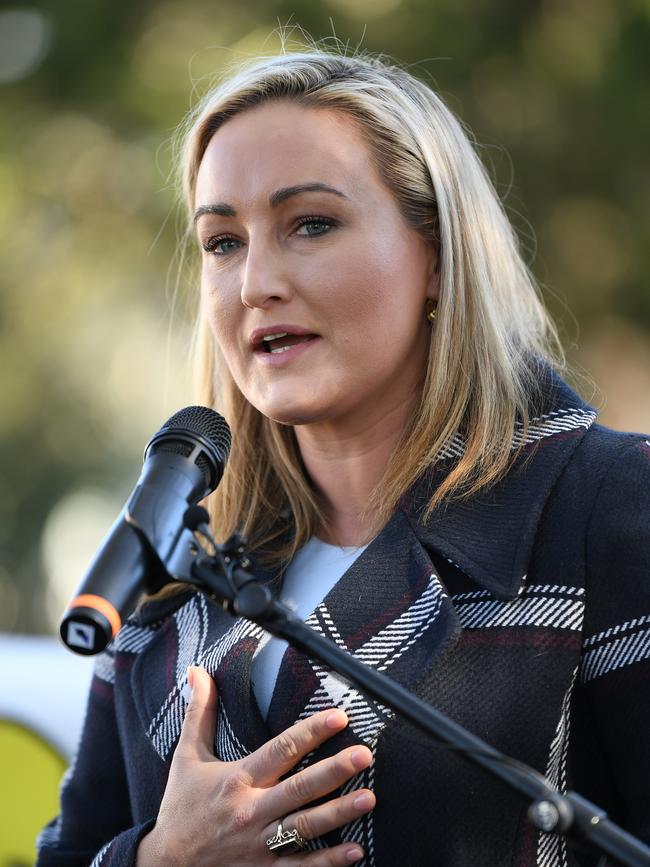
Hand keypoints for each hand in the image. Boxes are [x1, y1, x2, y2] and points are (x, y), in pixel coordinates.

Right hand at [136, 666, 374, 865]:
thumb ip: (199, 713)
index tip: (338, 716)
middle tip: (363, 755)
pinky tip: (355, 851)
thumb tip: (197, 671)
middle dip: (333, 771)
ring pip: (305, 827)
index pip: (280, 750)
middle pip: (299, 788)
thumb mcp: (186, 758)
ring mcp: (259, 845)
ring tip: (369, 798)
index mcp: (237, 779)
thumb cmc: (180, 809)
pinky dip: (329, 862)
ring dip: (339, 813)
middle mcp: (251, 811)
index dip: (310, 732)